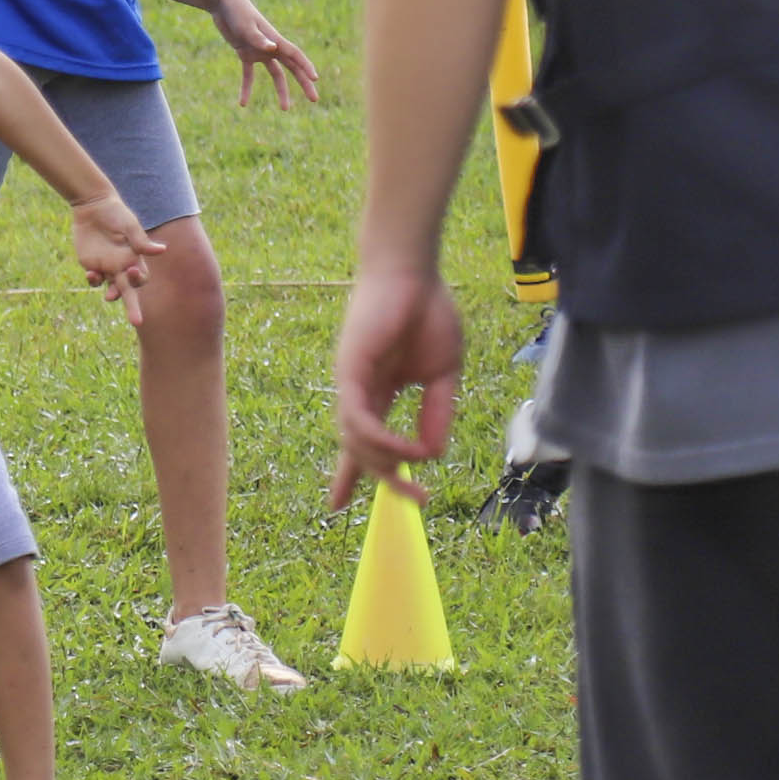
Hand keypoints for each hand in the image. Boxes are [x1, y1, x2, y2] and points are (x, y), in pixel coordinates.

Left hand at [66, 189, 159, 319]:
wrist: (93, 206)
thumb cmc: (115, 213)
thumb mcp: (129, 225)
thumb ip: (141, 241)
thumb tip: (163, 250)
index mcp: (135, 258)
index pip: (141, 278)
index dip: (138, 279)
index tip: (131, 271)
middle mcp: (122, 266)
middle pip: (130, 291)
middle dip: (134, 308)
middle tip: (137, 321)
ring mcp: (107, 267)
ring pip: (111, 289)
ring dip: (111, 295)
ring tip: (109, 297)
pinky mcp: (91, 265)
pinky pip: (94, 280)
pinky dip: (93, 280)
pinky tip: (91, 273)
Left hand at [203, 0, 320, 106]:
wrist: (222, 1)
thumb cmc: (237, 12)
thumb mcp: (246, 26)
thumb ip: (258, 39)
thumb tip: (272, 48)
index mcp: (275, 40)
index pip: (296, 56)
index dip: (306, 67)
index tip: (315, 79)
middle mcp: (271, 46)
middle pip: (292, 67)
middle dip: (304, 82)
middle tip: (314, 99)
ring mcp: (259, 50)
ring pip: (276, 74)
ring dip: (281, 90)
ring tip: (285, 108)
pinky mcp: (245, 52)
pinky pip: (249, 74)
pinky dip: (247, 87)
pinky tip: (242, 103)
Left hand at [327, 260, 465, 505]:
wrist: (414, 272)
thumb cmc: (428, 313)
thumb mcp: (443, 375)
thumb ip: (437, 413)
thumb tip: (432, 453)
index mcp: (378, 391)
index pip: (361, 440)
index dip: (350, 474)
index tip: (335, 507)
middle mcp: (358, 391)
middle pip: (360, 449)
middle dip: (385, 480)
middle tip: (418, 499)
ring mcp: (351, 382)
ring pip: (358, 440)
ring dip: (388, 464)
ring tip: (416, 473)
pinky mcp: (350, 371)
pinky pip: (359, 419)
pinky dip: (383, 441)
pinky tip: (409, 451)